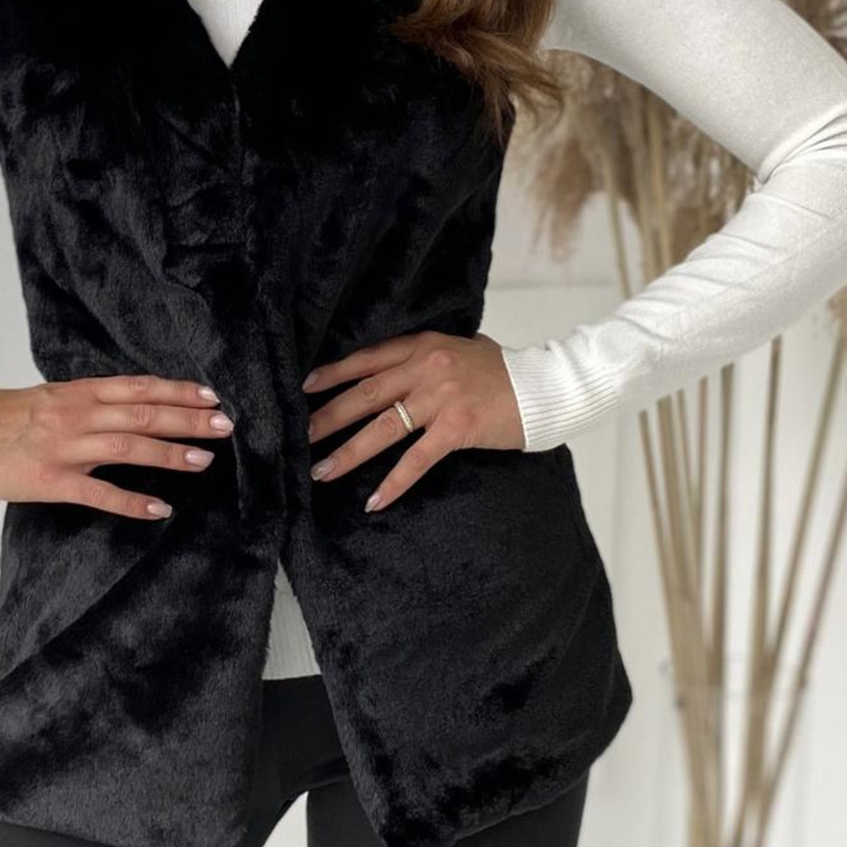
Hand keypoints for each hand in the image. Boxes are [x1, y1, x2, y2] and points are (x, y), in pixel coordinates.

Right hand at [0, 374, 234, 517]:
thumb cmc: (6, 417)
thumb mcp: (53, 397)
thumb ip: (92, 401)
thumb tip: (136, 405)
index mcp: (79, 392)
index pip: (139, 387)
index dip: (177, 390)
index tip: (212, 395)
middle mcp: (77, 415)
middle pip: (143, 414)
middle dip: (187, 419)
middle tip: (225, 426)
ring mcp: (65, 448)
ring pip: (128, 447)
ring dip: (169, 454)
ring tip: (203, 461)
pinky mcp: (50, 481)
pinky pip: (98, 493)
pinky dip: (132, 502)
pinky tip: (160, 509)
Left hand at [301, 331, 525, 511]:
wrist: (546, 385)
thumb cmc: (505, 370)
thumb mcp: (462, 349)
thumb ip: (431, 355)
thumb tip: (404, 363)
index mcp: (424, 346)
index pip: (368, 359)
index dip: (333, 374)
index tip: (304, 388)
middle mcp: (427, 368)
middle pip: (365, 395)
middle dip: (328, 418)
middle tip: (300, 437)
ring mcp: (442, 398)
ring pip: (383, 427)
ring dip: (349, 452)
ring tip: (321, 471)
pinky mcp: (458, 427)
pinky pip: (417, 458)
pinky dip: (394, 482)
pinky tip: (374, 500)